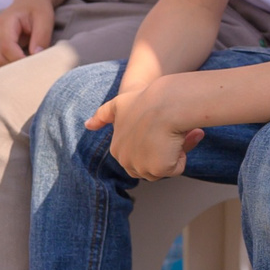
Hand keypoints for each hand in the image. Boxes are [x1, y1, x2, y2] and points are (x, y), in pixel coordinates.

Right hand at [0, 0, 57, 70]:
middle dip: (17, 68)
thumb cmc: (37, 10)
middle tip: (34, 70)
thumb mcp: (45, 19)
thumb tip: (36, 55)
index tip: (35, 65)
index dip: (20, 60)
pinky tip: (22, 67)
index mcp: (5, 22)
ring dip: (12, 70)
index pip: (7, 47)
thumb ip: (41, 36)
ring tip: (29, 68)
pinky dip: (8, 69)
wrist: (29, 3)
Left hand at [88, 77, 204, 179]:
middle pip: (152, 164)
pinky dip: (182, 155)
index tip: (158, 123)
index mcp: (117, 149)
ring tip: (174, 132)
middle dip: (164, 149)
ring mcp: (141, 167)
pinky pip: (177, 167)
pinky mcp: (158, 170)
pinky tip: (179, 139)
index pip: (140, 154)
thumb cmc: (146, 100)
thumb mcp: (119, 104)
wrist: (166, 102)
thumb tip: (87, 125)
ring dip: (174, 152)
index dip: (153, 140)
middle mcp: (125, 161)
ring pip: (165, 167)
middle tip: (170, 129)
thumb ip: (102, 115)